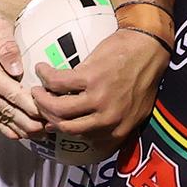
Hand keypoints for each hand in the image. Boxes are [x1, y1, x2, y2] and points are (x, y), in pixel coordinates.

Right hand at [0, 12, 44, 139]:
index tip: (56, 112)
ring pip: (4, 123)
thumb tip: (17, 70)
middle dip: (35, 122)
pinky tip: (32, 130)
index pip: (13, 96)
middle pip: (10, 113)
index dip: (36, 107)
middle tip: (57, 125)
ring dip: (27, 129)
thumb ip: (8, 47)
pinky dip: (15, 129)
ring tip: (48, 131)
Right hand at [32, 28, 168, 151]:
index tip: (53, 122)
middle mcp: (108, 120)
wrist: (149, 46)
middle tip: (41, 106)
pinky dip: (46, 75)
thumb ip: (115, 125)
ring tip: (37, 90)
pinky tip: (42, 69)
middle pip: (65, 126)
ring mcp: (98, 100)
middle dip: (48, 117)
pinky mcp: (90, 78)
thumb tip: (92, 135)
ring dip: (42, 99)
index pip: (83, 140)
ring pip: (58, 108)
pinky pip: (58, 82)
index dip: (64, 131)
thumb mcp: (136, 110)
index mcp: (118, 130)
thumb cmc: (143, 76)